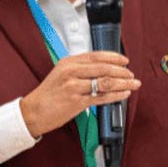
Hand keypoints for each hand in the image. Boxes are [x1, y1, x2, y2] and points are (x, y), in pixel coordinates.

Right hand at [19, 51, 139, 138]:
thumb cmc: (48, 94)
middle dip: (121, 71)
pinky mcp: (77, 102)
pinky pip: (102, 97)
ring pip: (105, 82)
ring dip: (123, 83)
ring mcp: (74, 86)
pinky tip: (124, 94)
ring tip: (133, 84)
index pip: (95, 56)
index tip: (124, 61)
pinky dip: (116, 95)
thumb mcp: (60, 74)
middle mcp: (71, 72)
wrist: (34, 111)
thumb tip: (101, 69)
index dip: (113, 57)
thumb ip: (79, 69)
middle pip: (103, 68)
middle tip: (132, 75)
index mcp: (67, 62)